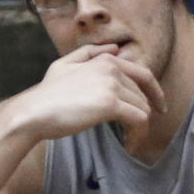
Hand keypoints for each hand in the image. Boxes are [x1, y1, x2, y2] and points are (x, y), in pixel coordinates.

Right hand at [16, 43, 166, 143]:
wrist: (34, 112)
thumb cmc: (47, 93)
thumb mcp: (64, 64)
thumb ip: (90, 53)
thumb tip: (114, 48)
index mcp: (105, 60)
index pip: (143, 74)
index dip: (156, 92)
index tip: (159, 108)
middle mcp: (112, 68)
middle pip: (143, 95)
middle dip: (144, 114)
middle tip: (137, 132)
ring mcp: (112, 85)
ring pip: (143, 108)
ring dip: (140, 127)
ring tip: (129, 140)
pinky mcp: (110, 104)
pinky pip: (139, 120)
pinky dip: (138, 134)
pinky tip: (129, 144)